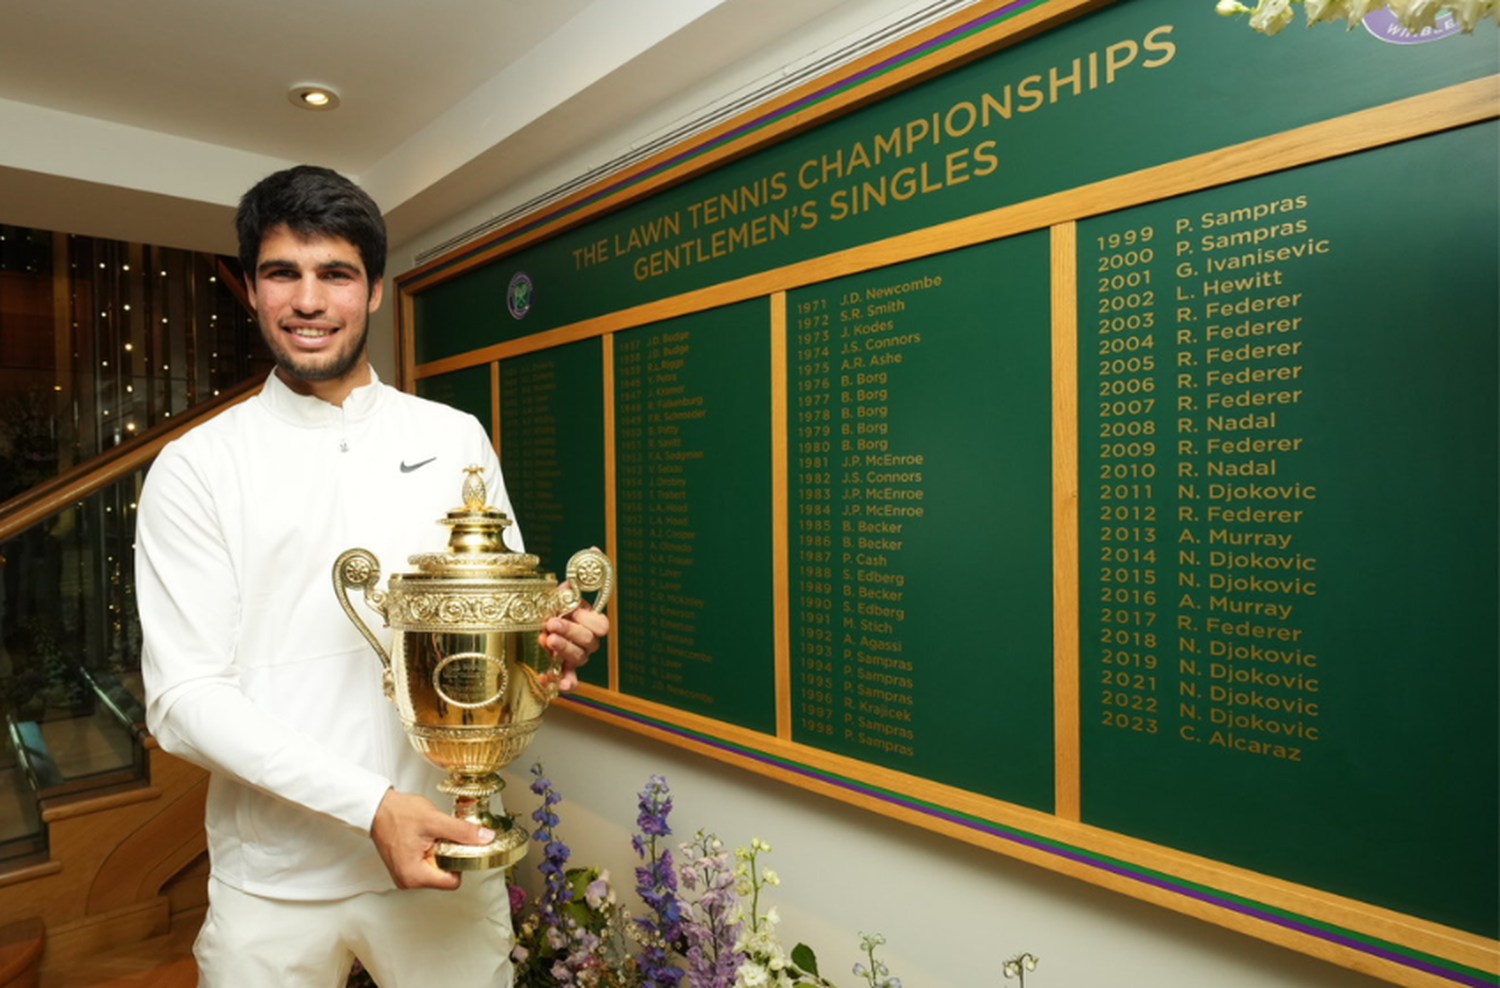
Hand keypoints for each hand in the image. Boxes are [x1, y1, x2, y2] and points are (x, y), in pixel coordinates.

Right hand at [370, 789, 491, 889]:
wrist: (376, 807)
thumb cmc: (398, 813)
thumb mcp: (435, 820)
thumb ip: (462, 831)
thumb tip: (485, 838)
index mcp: (414, 876)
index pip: (452, 881)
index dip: (460, 862)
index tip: (458, 845)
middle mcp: (408, 881)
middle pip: (445, 876)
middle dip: (449, 855)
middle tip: (442, 836)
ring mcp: (405, 875)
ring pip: (437, 869)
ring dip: (440, 852)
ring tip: (432, 835)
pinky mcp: (405, 867)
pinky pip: (427, 864)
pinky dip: (431, 851)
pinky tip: (426, 837)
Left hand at [541, 589, 609, 690]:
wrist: (541, 625)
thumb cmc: (554, 610)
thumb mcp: (559, 599)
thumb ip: (565, 593)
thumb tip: (567, 586)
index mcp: (593, 623)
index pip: (602, 626)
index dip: (587, 620)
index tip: (572, 611)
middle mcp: (590, 643)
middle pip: (588, 641)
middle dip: (569, 631)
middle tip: (551, 624)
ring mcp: (579, 658)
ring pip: (579, 658)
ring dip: (563, 648)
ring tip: (546, 639)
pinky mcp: (566, 671)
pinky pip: (571, 680)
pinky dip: (563, 682)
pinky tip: (547, 678)